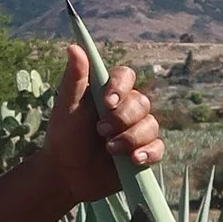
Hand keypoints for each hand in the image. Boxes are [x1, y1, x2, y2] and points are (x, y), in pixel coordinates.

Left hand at [36, 42, 163, 211]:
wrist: (66, 175)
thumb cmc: (64, 137)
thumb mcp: (66, 107)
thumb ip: (75, 79)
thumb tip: (74, 46)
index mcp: (109, 93)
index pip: (126, 76)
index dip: (120, 87)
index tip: (107, 102)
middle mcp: (127, 109)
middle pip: (141, 102)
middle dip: (122, 118)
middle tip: (99, 130)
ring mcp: (137, 131)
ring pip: (151, 125)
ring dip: (130, 138)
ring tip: (109, 149)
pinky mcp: (144, 154)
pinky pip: (158, 148)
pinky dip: (147, 153)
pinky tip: (133, 159)